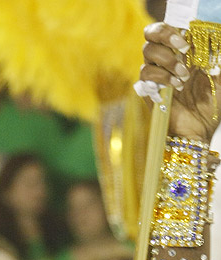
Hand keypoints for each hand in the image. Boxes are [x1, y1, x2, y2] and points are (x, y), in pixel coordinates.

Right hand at [141, 22, 220, 141]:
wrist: (199, 131)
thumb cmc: (211, 106)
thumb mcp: (220, 79)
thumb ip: (218, 61)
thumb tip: (215, 46)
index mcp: (182, 53)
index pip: (167, 29)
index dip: (172, 28)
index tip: (187, 37)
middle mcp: (166, 61)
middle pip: (150, 35)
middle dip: (165, 36)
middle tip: (183, 48)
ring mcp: (156, 75)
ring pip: (147, 53)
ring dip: (167, 61)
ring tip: (184, 76)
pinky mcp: (148, 91)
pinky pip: (145, 75)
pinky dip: (161, 78)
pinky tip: (175, 87)